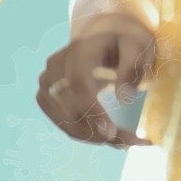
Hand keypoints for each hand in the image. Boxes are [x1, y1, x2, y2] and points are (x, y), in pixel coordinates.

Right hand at [37, 17, 155, 148]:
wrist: (100, 39)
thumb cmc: (121, 44)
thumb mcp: (136, 47)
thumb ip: (133, 67)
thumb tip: (123, 97)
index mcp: (79, 51)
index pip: (78, 83)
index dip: (91, 110)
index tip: (110, 133)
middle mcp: (55, 66)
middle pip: (70, 108)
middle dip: (99, 132)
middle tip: (131, 141)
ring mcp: (46, 83)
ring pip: (65, 122)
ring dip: (94, 137)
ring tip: (124, 140)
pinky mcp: (44, 97)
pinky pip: (62, 124)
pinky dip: (85, 135)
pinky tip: (106, 135)